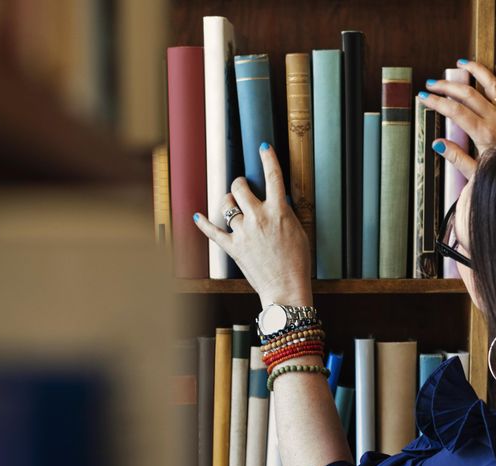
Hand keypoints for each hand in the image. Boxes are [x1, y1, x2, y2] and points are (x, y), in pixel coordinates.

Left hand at [193, 143, 312, 307]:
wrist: (286, 287)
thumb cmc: (297, 262)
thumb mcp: (298, 231)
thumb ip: (285, 213)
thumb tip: (276, 201)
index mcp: (278, 211)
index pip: (273, 177)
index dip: (268, 159)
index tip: (263, 147)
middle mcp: (258, 218)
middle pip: (240, 187)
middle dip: (240, 183)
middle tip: (242, 186)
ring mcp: (243, 232)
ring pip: (227, 206)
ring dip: (228, 202)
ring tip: (232, 204)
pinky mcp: (233, 247)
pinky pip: (213, 232)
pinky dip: (203, 223)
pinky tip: (197, 216)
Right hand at [420, 59, 495, 179]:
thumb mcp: (473, 173)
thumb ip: (455, 157)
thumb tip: (437, 143)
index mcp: (483, 134)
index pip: (455, 111)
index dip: (437, 102)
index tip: (423, 97)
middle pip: (469, 94)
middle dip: (447, 86)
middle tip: (432, 83)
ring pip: (493, 84)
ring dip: (477, 70)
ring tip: (462, 62)